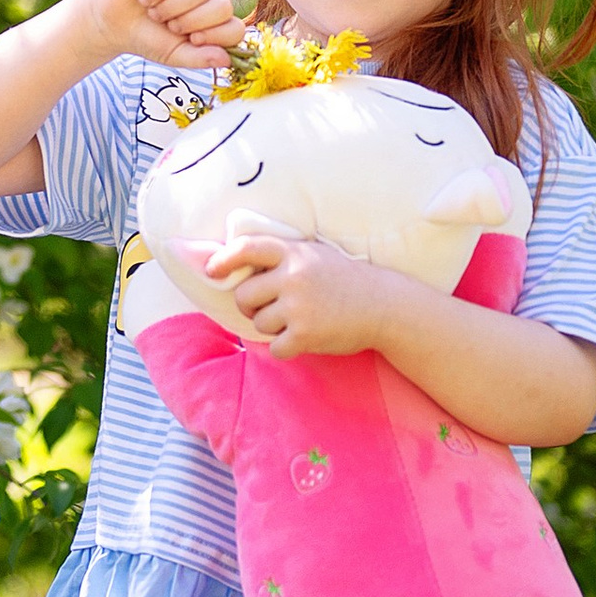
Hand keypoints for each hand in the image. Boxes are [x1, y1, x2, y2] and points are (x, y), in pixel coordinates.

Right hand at [115, 0, 242, 74]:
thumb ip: (200, 58)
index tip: (191, 39)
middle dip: (191, 21)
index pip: (236, 28)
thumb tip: (226, 59)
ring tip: (153, 12)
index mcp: (215, 22)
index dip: (216, 35)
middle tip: (169, 25)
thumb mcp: (175, 55)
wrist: (116, 23)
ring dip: (170, 7)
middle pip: (222, 6)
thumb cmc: (149, 38)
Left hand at [199, 226, 392, 357]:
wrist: (383, 305)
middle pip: (244, 295)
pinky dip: (285, 348)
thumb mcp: (312, 255)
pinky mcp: (306, 334)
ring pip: (258, 323)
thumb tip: (233, 267)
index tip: (212, 271)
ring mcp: (299, 306)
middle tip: (268, 307)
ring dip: (271, 327)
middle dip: (250, 305)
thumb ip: (280, 257)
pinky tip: (303, 339)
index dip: (223, 260)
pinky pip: (275, 347)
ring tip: (296, 320)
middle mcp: (293, 277)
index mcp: (293, 252)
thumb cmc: (342, 279)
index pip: (246, 248)